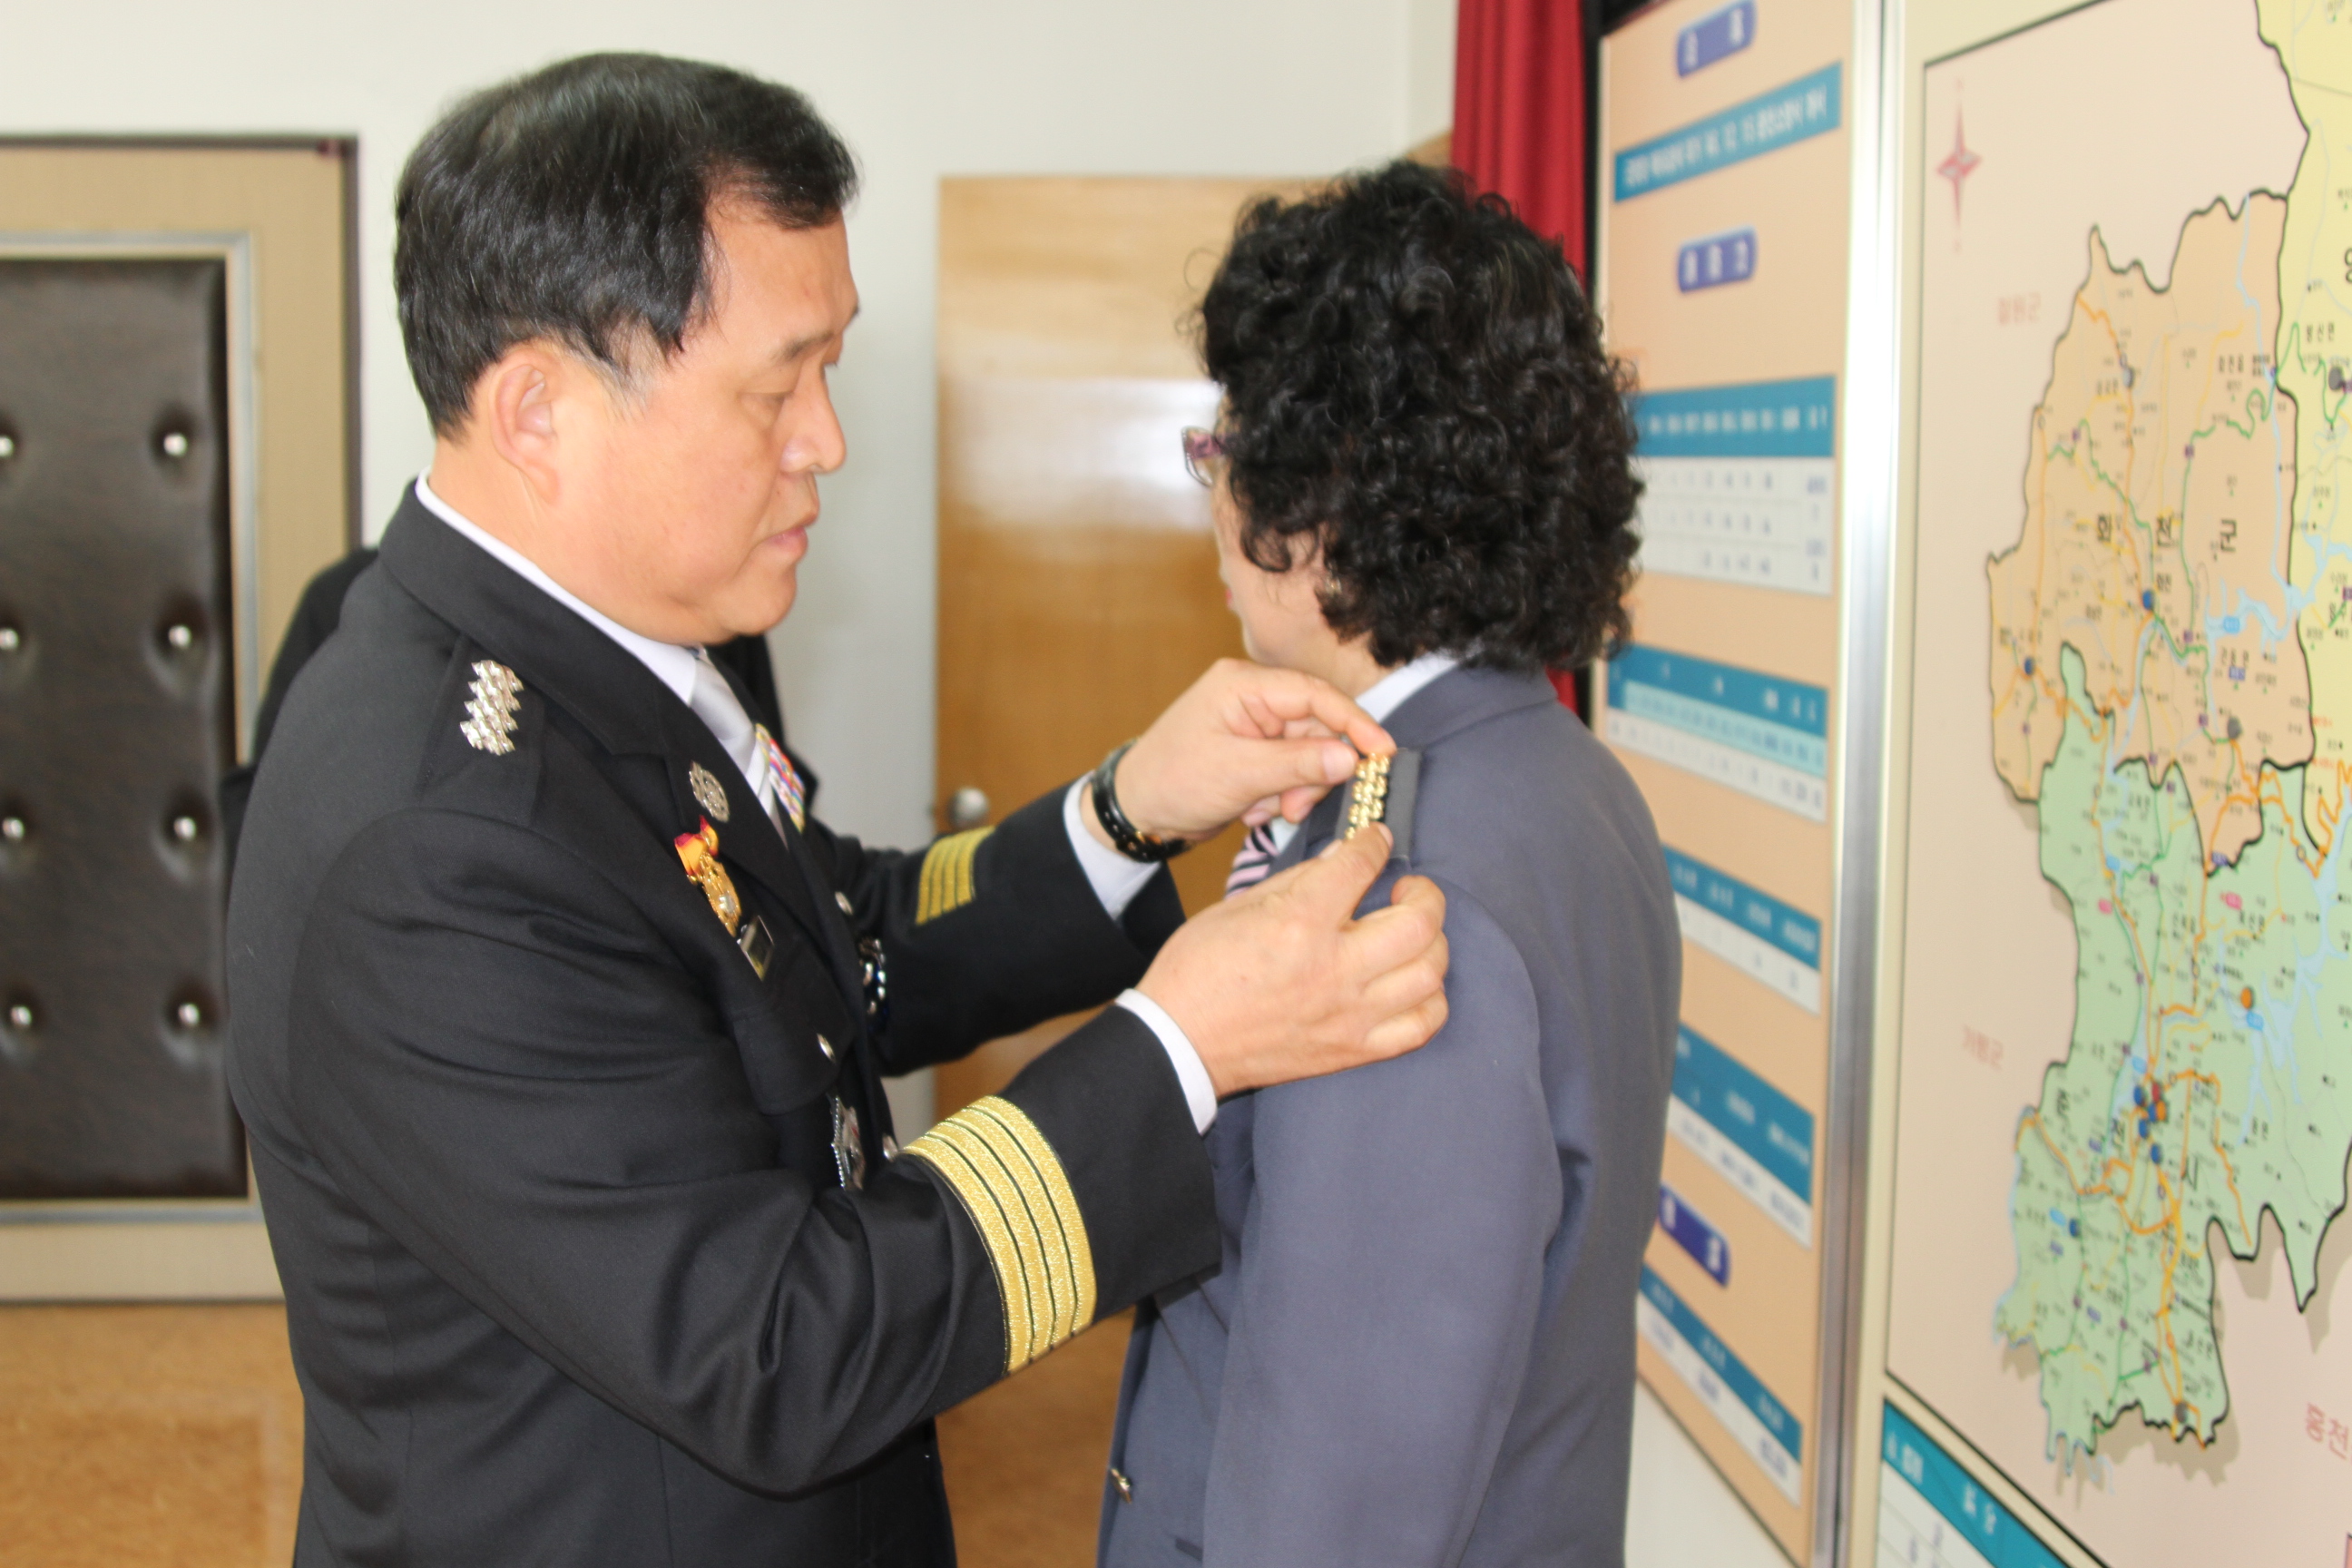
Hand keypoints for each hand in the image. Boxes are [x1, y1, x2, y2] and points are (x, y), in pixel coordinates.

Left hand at [1101, 659, 1394, 844]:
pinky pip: (1290, 772)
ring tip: (1260, 811)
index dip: (1355, 722)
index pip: (1316, 694)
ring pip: (1307, 757)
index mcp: (1244, 685)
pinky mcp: (1255, 752)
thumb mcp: (1238, 774)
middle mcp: (1253, 698)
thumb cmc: (1173, 781)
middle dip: (1311, 774)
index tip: (1383, 753)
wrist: (1136, 811)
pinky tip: (1251, 809)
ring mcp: (1255, 726)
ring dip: (1293, 791)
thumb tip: (1351, 758)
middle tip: (1294, 807)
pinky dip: (1279, 796)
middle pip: (1317, 730)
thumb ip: (1297, 764)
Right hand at [1137, 824, 1448, 1095]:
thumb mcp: (1237, 907)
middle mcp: (1333, 968)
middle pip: (1419, 922)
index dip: (1375, 843)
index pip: (1361, 866)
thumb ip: (1297, 880)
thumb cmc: (1198, 971)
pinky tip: (1412, 981)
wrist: (1180, 1042)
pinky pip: (1421, 1026)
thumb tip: (1343, 857)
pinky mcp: (1353, 1049)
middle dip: (1424, 893)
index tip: (1376, 841)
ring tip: (1412, 933)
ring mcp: (1349, 1014)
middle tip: (1408, 888)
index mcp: (1298, 923)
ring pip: (1430, 972)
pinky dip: (1430, 999)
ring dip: (1432, 943)